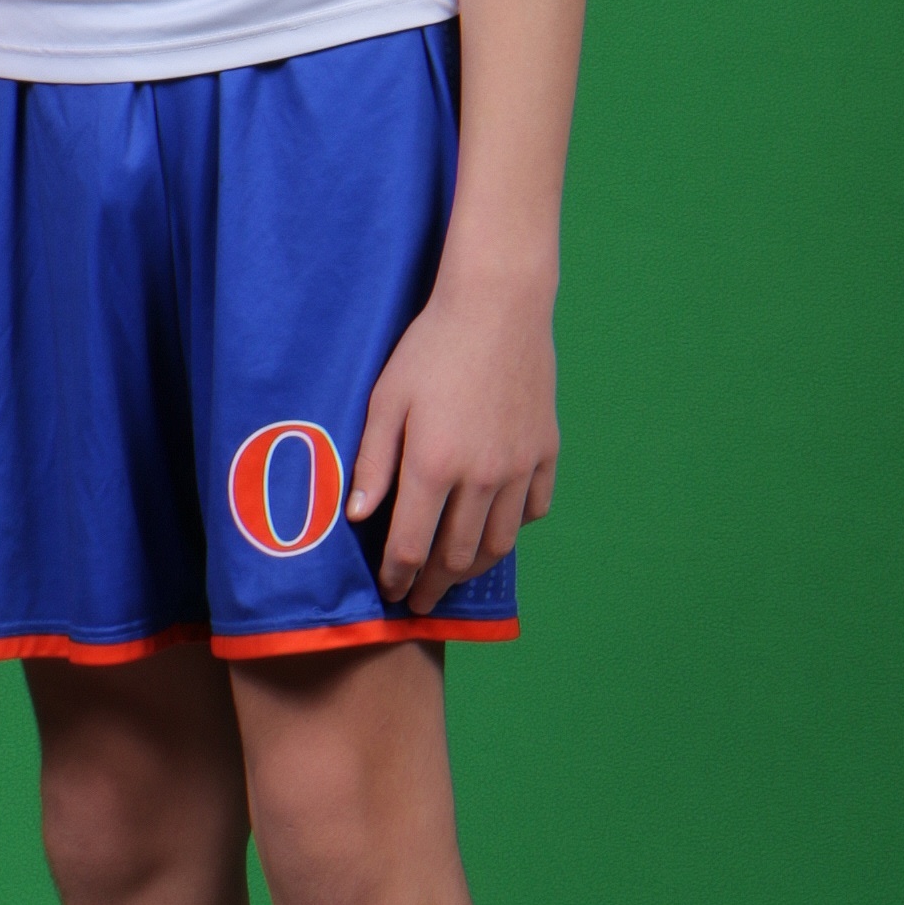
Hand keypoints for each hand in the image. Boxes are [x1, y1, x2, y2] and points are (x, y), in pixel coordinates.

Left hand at [348, 262, 560, 616]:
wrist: (497, 305)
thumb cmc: (431, 347)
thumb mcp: (386, 399)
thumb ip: (373, 463)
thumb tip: (358, 517)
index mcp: (433, 465)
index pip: (411, 546)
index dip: (397, 576)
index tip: (390, 589)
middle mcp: (481, 477)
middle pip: (457, 557)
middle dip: (434, 585)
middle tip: (421, 598)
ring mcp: (519, 466)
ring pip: (499, 543)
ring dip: (473, 569)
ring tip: (454, 575)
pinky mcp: (546, 451)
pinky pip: (534, 509)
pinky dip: (514, 528)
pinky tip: (497, 526)